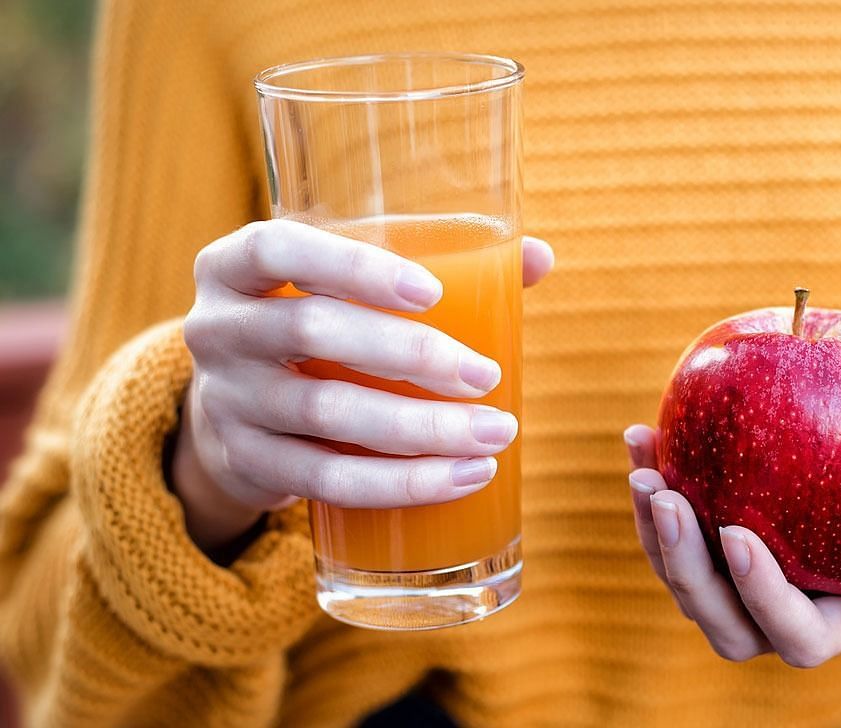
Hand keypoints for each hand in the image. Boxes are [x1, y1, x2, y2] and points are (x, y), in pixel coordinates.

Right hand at [172, 219, 554, 551]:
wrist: (235, 415)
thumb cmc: (318, 327)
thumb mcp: (350, 285)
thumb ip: (438, 261)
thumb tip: (539, 258)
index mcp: (235, 266)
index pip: (278, 248)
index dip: (354, 267)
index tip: (432, 292)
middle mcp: (217, 328)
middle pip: (311, 331)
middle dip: (410, 354)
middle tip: (484, 375)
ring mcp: (226, 401)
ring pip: (325, 413)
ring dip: (418, 428)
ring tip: (492, 434)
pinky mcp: (247, 464)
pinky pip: (326, 480)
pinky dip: (399, 483)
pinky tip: (460, 478)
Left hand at [623, 363, 840, 667]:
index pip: (798, 635)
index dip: (760, 599)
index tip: (734, 531)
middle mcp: (798, 602)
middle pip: (727, 624)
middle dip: (684, 572)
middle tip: (664, 497)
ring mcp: (759, 568)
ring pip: (691, 581)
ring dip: (654, 534)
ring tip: (646, 468)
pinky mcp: (729, 524)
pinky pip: (681, 524)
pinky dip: (656, 483)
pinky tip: (643, 436)